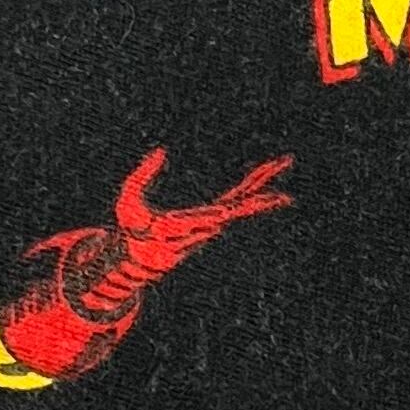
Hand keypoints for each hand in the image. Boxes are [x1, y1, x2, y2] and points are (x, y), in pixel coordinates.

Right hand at [111, 147, 294, 275]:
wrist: (142, 259)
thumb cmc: (133, 230)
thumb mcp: (126, 203)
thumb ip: (139, 177)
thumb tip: (161, 150)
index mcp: (182, 226)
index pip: (209, 218)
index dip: (223, 212)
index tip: (234, 209)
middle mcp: (204, 227)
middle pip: (238, 207)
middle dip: (258, 192)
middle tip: (282, 170)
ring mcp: (211, 224)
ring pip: (243, 204)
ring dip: (263, 184)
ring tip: (283, 163)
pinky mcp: (213, 221)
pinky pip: (239, 205)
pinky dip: (255, 196)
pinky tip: (273, 192)